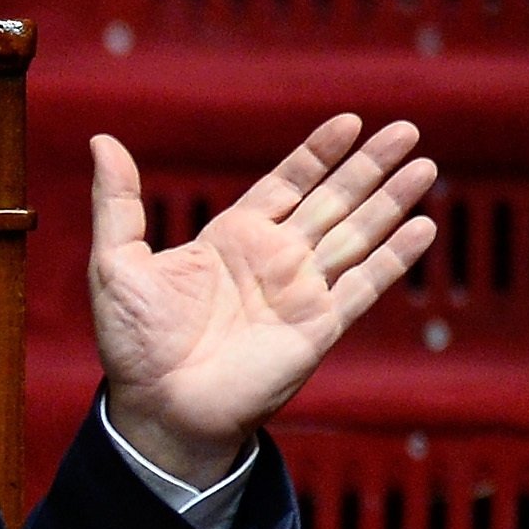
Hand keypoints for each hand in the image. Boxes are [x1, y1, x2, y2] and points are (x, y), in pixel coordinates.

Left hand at [89, 115, 436, 487]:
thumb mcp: (115, 261)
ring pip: (357, 234)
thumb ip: (118, 201)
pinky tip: (423, 226)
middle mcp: (274, 259)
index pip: (286, 183)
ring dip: (392, 201)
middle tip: (406, 130)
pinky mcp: (319, 327)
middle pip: (333, 200)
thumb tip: (102, 140)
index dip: (318, 154)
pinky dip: (395, 256)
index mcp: (232, 237)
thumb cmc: (133, 341)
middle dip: (369, 166)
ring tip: (425, 165)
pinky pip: (365, 284)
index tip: (349, 121)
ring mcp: (301, 292)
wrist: (160, 407)